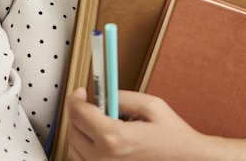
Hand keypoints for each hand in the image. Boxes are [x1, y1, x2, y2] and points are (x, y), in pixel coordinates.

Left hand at [66, 88, 245, 160]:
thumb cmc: (172, 137)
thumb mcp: (151, 105)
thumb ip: (122, 96)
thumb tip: (103, 93)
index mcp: (115, 138)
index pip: (78, 114)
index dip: (76, 98)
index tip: (80, 92)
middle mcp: (104, 159)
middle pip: (72, 130)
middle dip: (79, 112)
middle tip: (93, 103)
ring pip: (74, 148)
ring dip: (81, 131)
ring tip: (100, 123)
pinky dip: (84, 149)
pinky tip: (101, 140)